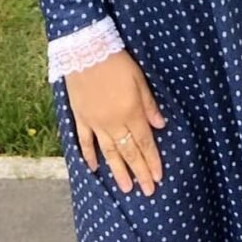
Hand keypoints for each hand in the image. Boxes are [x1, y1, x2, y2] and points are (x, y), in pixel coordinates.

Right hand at [64, 49, 166, 196]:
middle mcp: (113, 122)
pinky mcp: (81, 117)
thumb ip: (149, 104)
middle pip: (129, 152)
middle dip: (139, 172)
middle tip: (147, 191)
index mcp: (131, 112)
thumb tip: (160, 126)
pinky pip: (85, 141)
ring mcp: (95, 122)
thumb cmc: (116, 61)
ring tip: (126, 188)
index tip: (158, 177)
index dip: (152, 160)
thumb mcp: (139, 78)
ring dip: (118, 171)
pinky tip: (94, 168)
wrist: (85, 50)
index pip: (144, 142)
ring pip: (109, 152)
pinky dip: (89, 156)